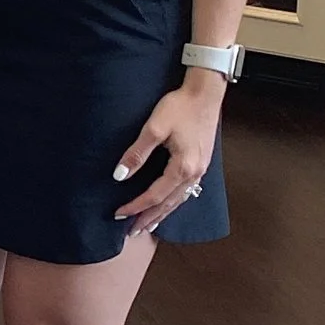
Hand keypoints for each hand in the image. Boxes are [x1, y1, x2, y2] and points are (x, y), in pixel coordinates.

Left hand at [112, 69, 224, 231]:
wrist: (205, 93)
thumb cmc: (180, 107)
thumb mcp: (154, 128)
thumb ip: (137, 153)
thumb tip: (120, 175)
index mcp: (182, 167)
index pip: (154, 196)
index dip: (135, 206)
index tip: (119, 214)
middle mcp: (194, 173)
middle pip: (168, 204)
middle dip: (149, 218)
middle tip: (132, 232)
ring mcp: (201, 170)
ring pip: (179, 200)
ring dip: (162, 214)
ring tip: (148, 225)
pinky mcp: (202, 163)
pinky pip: (186, 191)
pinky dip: (174, 202)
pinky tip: (168, 205)